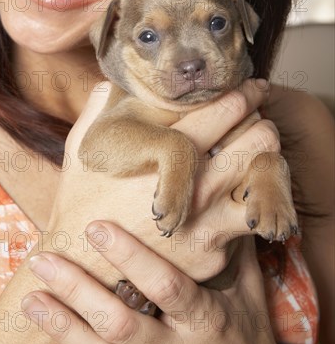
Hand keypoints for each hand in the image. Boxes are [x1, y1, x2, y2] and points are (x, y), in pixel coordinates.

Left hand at [22, 221, 288, 343]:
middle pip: (121, 323)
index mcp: (206, 319)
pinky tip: (49, 322)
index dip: (130, 257)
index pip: (165, 286)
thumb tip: (227, 194)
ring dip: (63, 324)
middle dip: (79, 291)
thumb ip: (232, 243)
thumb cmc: (249, 329)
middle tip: (45, 260)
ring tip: (32, 298)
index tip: (96, 228)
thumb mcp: (248, 286)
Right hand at [45, 79, 279, 283]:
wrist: (79, 263)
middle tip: (256, 122)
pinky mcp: (214, 254)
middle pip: (259, 139)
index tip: (251, 87)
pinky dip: (251, 207)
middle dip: (261, 124)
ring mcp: (208, 221)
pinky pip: (250, 221)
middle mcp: (196, 184)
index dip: (245, 93)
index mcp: (167, 148)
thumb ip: (99, 105)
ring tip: (254, 159)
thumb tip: (111, 80)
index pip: (227, 108)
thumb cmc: (82, 198)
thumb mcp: (82, 144)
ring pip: (265, 181)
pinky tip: (239, 199)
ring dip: (264, 165)